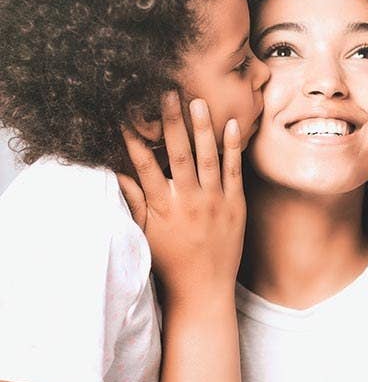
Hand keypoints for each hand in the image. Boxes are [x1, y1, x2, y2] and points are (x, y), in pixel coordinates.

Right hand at [118, 92, 245, 301]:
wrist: (204, 288)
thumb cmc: (171, 262)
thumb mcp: (146, 235)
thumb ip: (134, 203)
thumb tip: (116, 174)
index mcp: (164, 208)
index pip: (145, 166)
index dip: (135, 138)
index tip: (127, 113)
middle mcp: (189, 201)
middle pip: (179, 154)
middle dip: (171, 122)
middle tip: (167, 92)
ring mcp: (215, 202)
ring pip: (208, 158)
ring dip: (202, 128)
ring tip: (197, 101)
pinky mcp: (236, 206)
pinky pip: (235, 172)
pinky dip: (233, 148)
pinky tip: (232, 125)